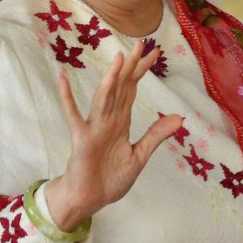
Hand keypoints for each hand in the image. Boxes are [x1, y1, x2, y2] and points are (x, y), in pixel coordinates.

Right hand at [46, 40, 182, 230]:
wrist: (89, 199)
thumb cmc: (109, 178)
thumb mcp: (139, 156)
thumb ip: (155, 135)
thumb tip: (180, 117)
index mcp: (121, 122)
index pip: (133, 90)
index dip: (143, 71)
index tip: (155, 52)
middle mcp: (108, 119)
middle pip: (121, 87)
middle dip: (132, 66)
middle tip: (142, 42)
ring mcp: (93, 127)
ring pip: (104, 97)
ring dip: (111, 78)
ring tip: (120, 58)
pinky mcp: (81, 138)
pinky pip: (74, 115)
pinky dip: (67, 98)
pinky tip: (62, 79)